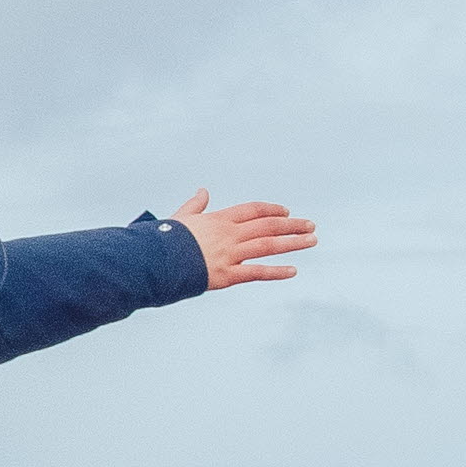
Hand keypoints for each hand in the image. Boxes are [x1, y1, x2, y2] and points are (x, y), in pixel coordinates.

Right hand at [173, 187, 315, 287]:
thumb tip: (202, 191)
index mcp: (218, 219)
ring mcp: (229, 254)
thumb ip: (195, 206)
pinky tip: (293, 271)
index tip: (287, 212)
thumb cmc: (163, 240)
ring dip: (292, 242)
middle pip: (268, 225)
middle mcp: (228, 234)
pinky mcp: (227, 275)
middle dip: (292, 225)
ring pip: (268, 245)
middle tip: (311, 226)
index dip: (272, 210)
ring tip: (312, 241)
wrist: (153, 260)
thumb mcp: (180, 218)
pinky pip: (257, 273)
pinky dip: (276, 272)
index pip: (253, 210)